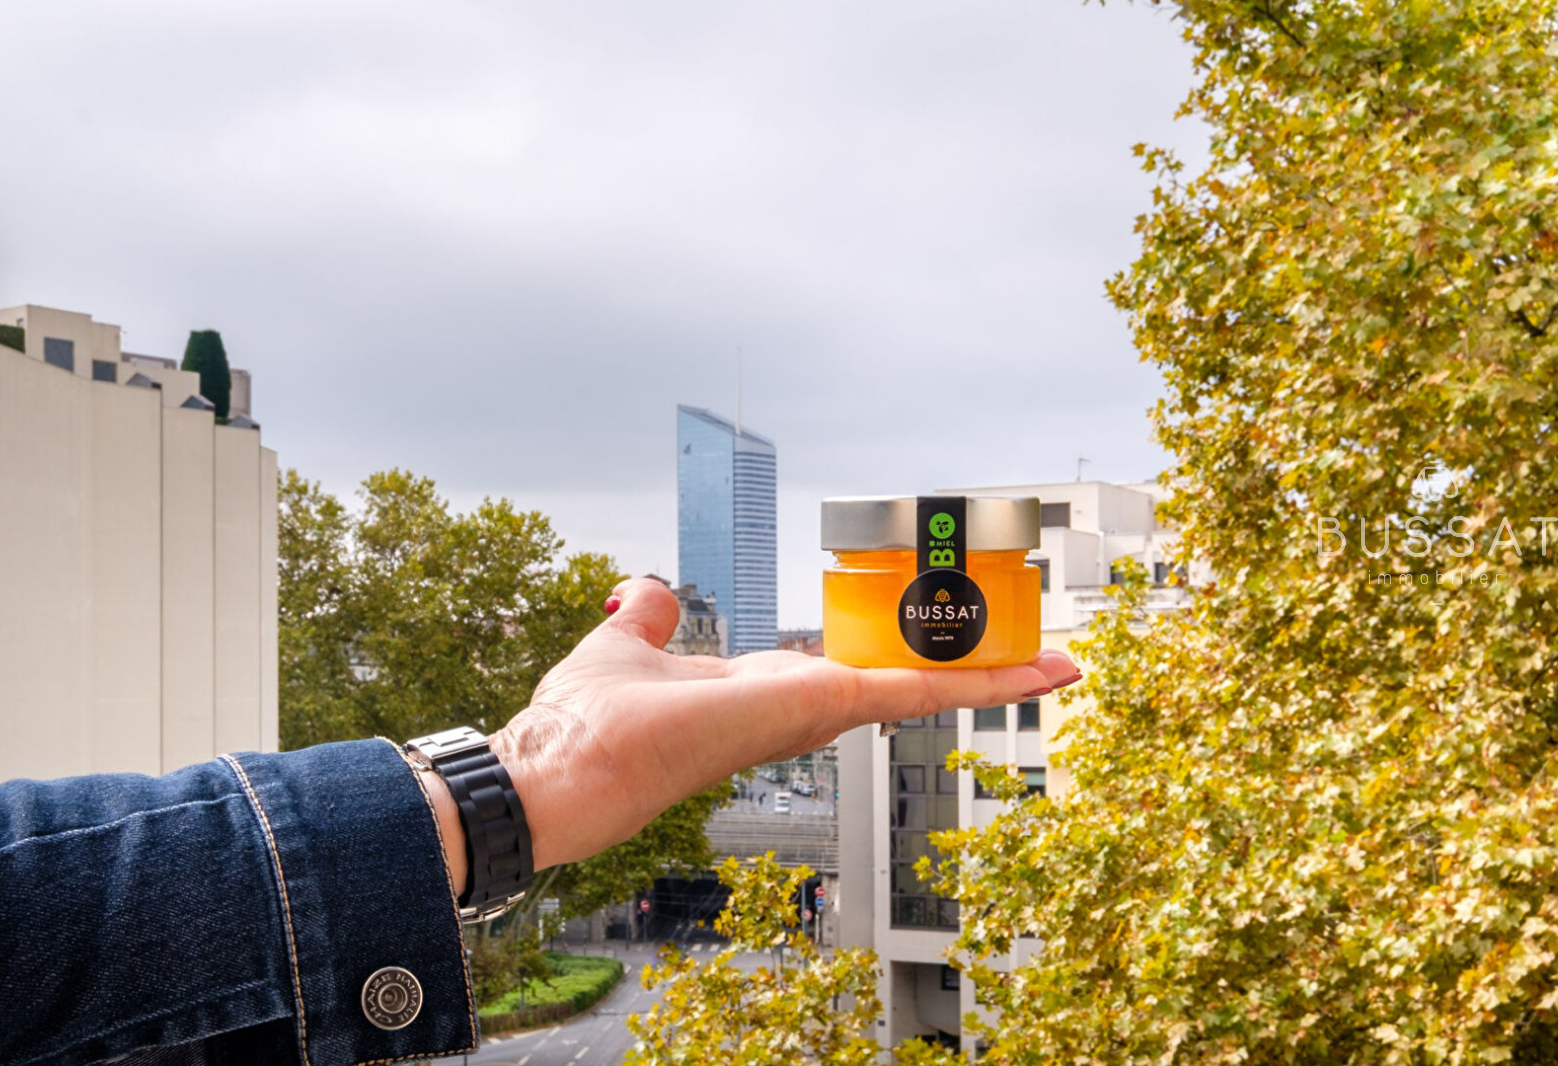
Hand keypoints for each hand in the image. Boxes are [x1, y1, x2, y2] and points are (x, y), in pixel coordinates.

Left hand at [475, 578, 1081, 872]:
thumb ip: (655, 620)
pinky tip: (1033, 672)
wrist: (557, 769)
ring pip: (922, 689)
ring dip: (993, 677)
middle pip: (905, 682)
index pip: (853, 672)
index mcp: (765, 691)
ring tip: (1060, 663)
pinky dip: (974, 681)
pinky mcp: (817, 707)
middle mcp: (799, 708)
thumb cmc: (584, 723)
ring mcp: (813, 713)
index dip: (904, 653)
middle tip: (1042, 653)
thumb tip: (653, 593)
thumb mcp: (630, 644)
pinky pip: (911, 689)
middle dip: (972, 669)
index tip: (945, 638)